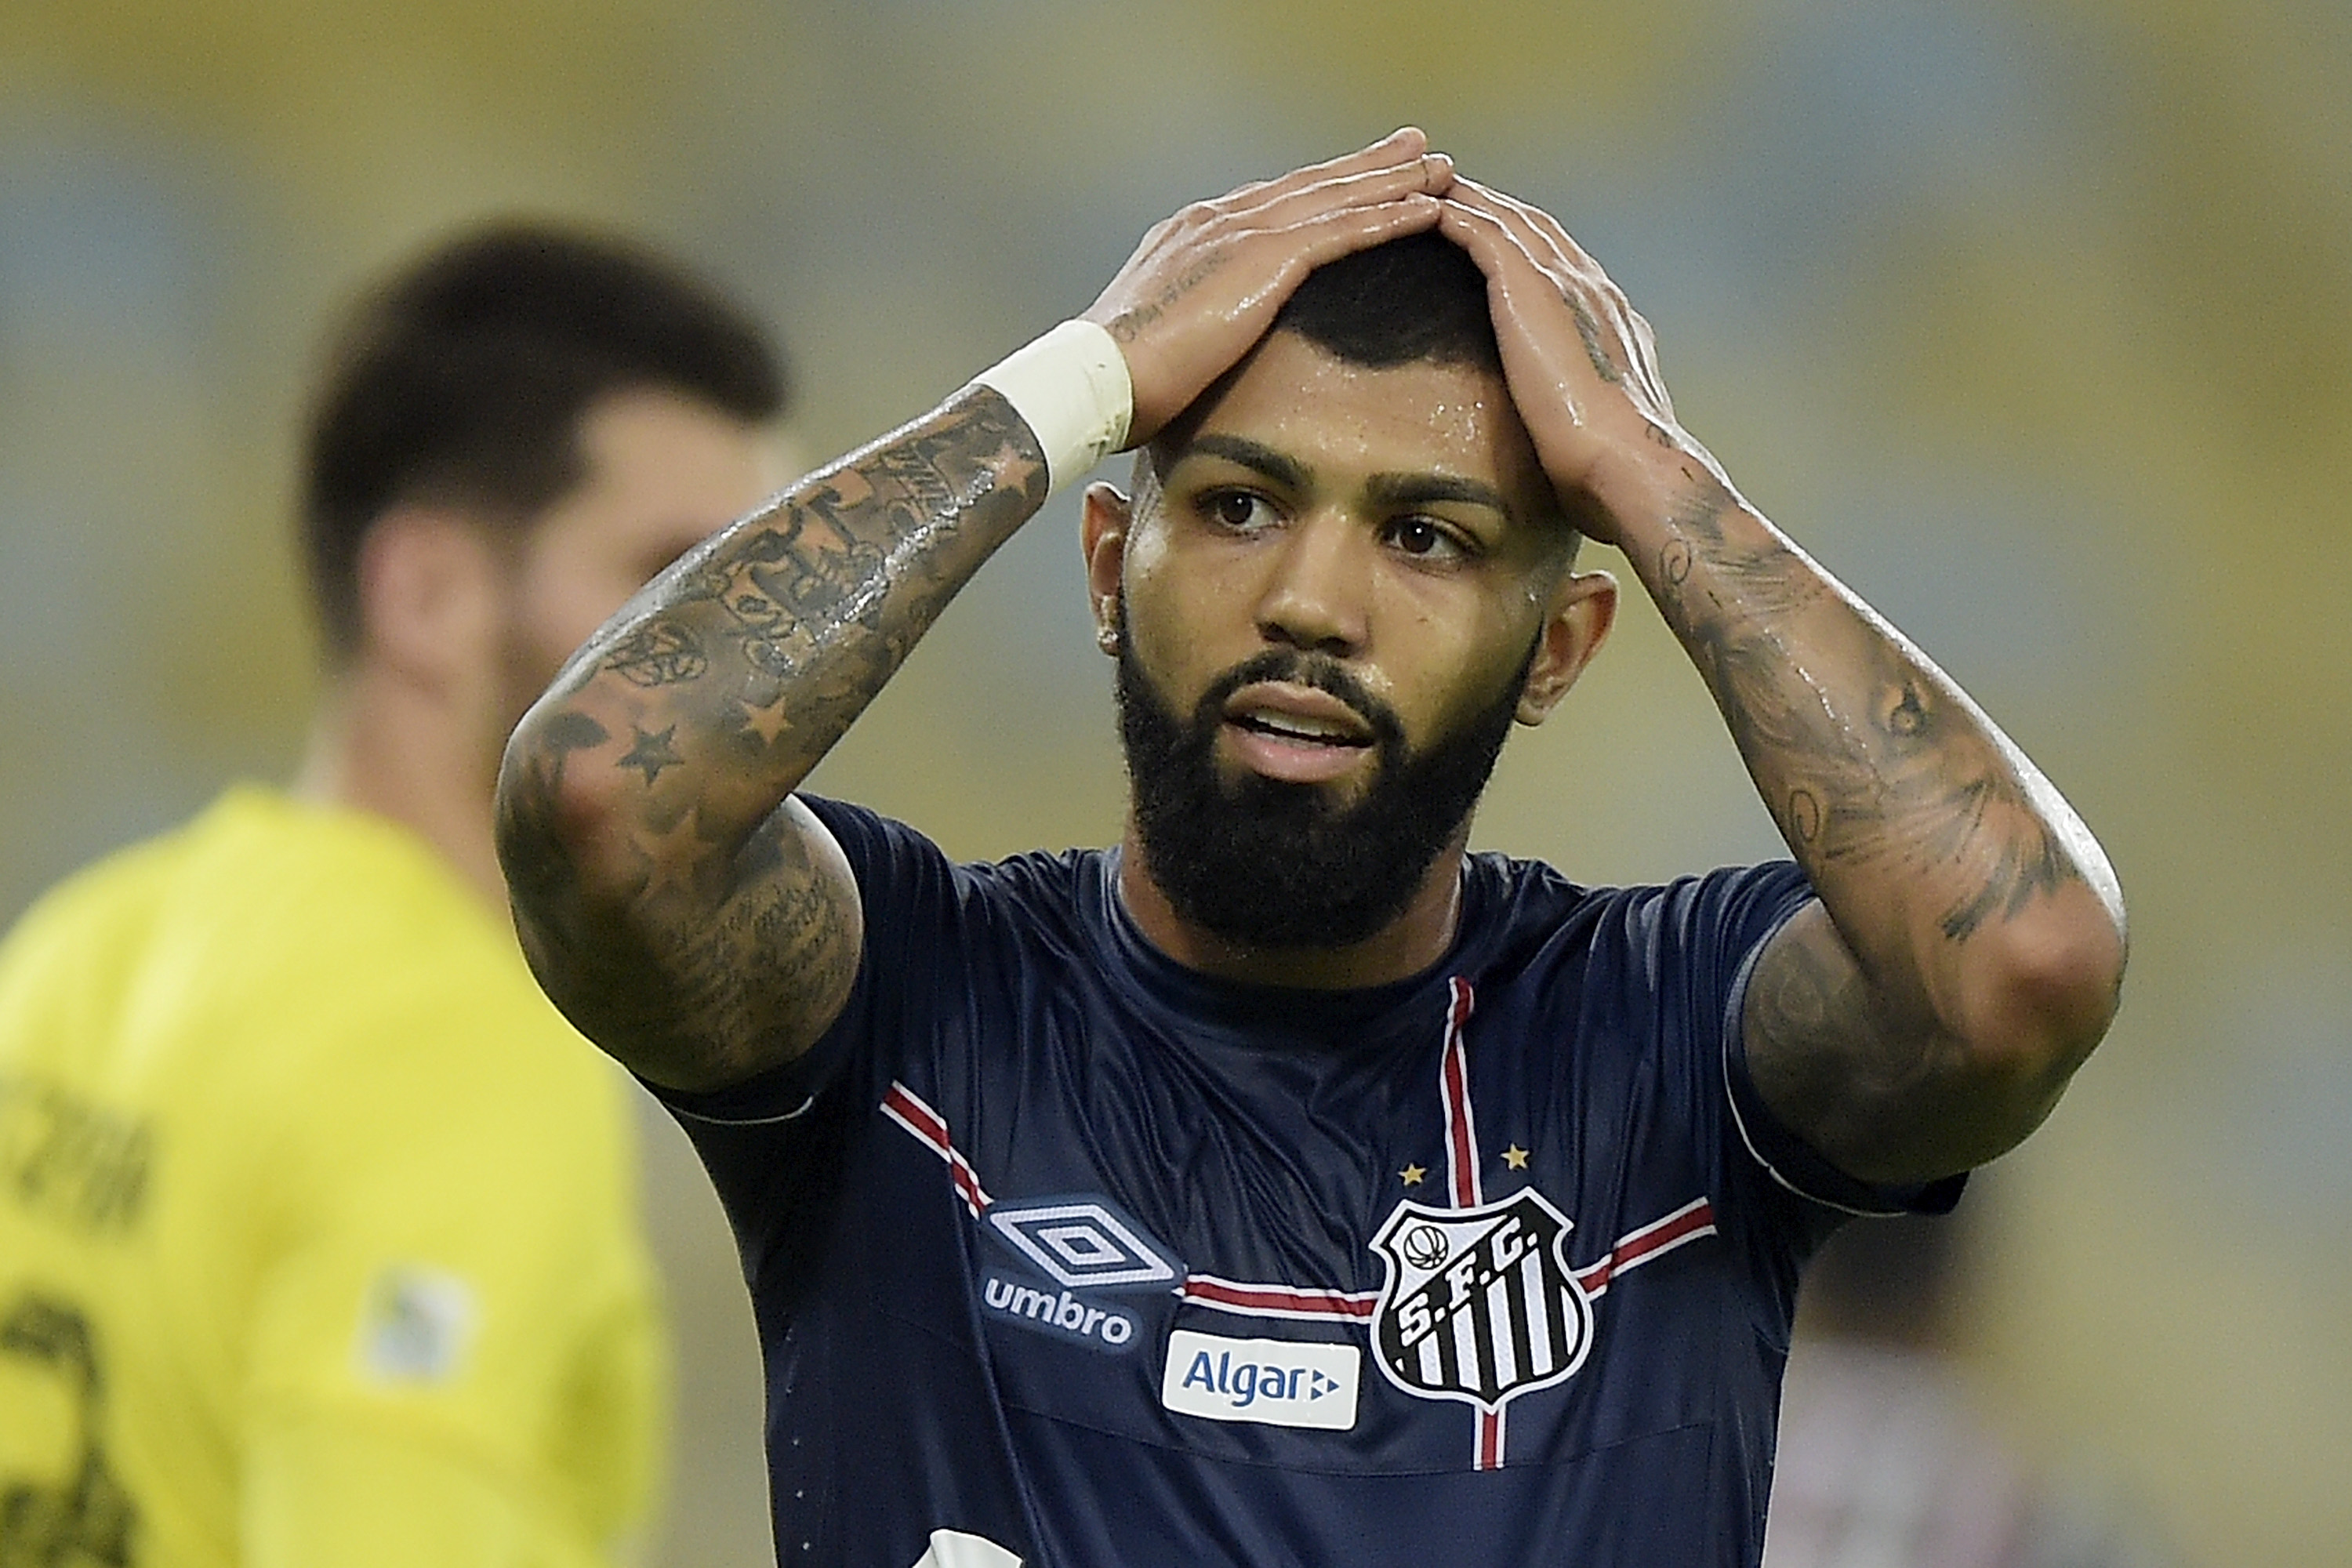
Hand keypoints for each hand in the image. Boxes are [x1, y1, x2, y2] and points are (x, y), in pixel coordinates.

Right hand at [1083, 128, 1454, 443]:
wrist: (1098, 378)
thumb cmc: (1121, 380)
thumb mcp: (1161, 338)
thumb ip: (1193, 322)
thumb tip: (1207, 345)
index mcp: (1194, 237)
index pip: (1272, 204)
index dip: (1322, 188)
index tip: (1358, 176)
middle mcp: (1220, 221)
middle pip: (1312, 185)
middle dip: (1369, 165)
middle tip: (1417, 148)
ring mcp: (1240, 235)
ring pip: (1335, 198)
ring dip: (1393, 182)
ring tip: (1441, 170)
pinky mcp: (1262, 261)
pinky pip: (1339, 232)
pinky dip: (1385, 217)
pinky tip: (1424, 210)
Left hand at [1437, 178, 1724, 546]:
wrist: (1629, 462)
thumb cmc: (1613, 468)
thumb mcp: (1598, 427)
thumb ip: (1583, 409)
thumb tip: (1568, 437)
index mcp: (1607, 316)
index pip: (1560, 262)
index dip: (1526, 243)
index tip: (1495, 234)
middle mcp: (1589, 286)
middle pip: (1532, 225)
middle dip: (1494, 205)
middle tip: (1449, 190)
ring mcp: (1563, 279)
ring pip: (1506, 217)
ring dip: (1466, 198)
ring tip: (1421, 187)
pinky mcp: (1530, 286)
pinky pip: (1479, 232)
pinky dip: (1449, 215)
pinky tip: (1415, 210)